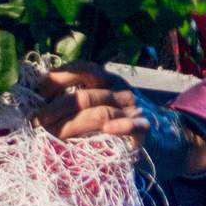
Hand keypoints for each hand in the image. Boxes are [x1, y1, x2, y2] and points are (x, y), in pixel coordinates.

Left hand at [33, 62, 205, 180]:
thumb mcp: (104, 102)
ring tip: (53, 136)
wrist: (169, 136)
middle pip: (83, 95)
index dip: (56, 79)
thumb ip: (81, 99)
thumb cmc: (125, 119)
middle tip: (36, 124)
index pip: (80, 68)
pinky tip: (109, 130)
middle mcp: (118, 89)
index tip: (36, 95)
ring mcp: (133, 108)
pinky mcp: (146, 129)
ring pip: (101, 112)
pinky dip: (121, 125)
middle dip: (55, 110)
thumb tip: (40, 105)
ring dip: (74, 125)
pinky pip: (133, 124)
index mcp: (106, 79)